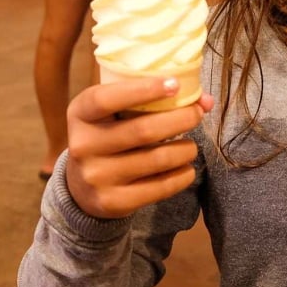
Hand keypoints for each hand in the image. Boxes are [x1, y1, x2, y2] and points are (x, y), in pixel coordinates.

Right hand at [64, 76, 212, 219]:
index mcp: (81, 114)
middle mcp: (83, 145)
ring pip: (157, 159)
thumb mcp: (114, 112)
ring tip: (191, 147)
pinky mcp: (113, 202)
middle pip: (143, 130)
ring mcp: (96, 176)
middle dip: (181, 119)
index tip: (175, 85)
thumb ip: (152, 100)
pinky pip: (159, 187)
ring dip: (186, 150)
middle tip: (197, 114)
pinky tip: (186, 169)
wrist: (81, 187)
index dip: (143, 90)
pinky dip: (182, 176)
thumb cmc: (107, 136)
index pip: (107, 98)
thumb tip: (205, 101)